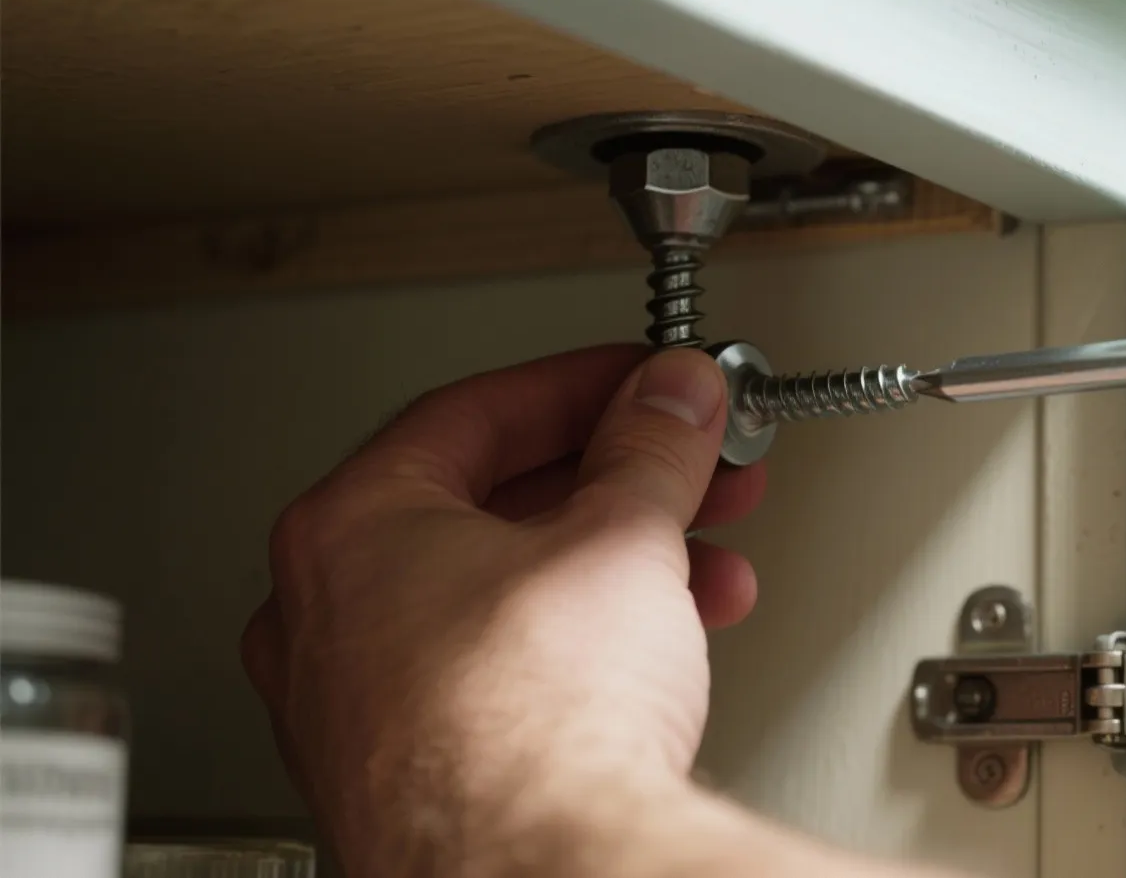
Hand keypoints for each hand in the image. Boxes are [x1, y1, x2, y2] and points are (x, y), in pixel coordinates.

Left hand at [241, 346, 770, 873]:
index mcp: (346, 532)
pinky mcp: (412, 779)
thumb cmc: (530, 727)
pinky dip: (583, 647)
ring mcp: (361, 710)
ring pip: (505, 599)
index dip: (584, 387)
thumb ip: (651, 446)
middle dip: (619, 483)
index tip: (646, 385)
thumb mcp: (622, 536)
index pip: (473, 415)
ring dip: (620, 568)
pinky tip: (663, 649)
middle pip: (493, 507)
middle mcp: (327, 621)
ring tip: (708, 564)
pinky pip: (502, 677)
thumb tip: (669, 400)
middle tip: (689, 463)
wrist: (540, 874)